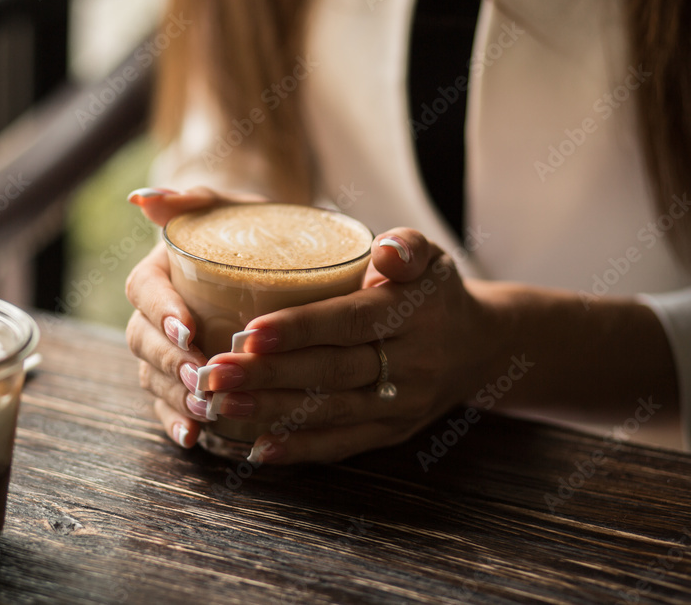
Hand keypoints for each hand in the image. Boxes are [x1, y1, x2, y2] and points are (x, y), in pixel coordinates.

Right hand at [124, 186, 267, 448]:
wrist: (259, 248)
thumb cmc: (241, 223)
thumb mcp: (222, 204)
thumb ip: (188, 199)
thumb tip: (142, 198)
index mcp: (157, 271)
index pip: (144, 291)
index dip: (161, 312)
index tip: (187, 328)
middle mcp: (155, 313)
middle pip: (144, 341)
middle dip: (170, 363)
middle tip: (202, 375)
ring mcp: (166, 347)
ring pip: (154, 376)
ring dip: (175, 395)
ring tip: (205, 409)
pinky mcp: (182, 375)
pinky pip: (168, 402)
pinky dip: (176, 421)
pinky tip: (193, 438)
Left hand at [202, 228, 496, 463]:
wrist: (479, 347)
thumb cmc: (434, 291)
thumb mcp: (430, 257)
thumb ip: (406, 246)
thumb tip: (384, 251)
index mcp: (412, 314)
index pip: (349, 322)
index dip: (299, 329)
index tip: (249, 332)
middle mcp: (410, 365)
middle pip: (331, 372)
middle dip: (268, 375)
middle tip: (214, 373)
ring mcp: (401, 405)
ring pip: (331, 411)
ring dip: (272, 412)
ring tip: (221, 406)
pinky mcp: (392, 432)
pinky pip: (344, 444)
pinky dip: (301, 448)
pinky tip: (259, 448)